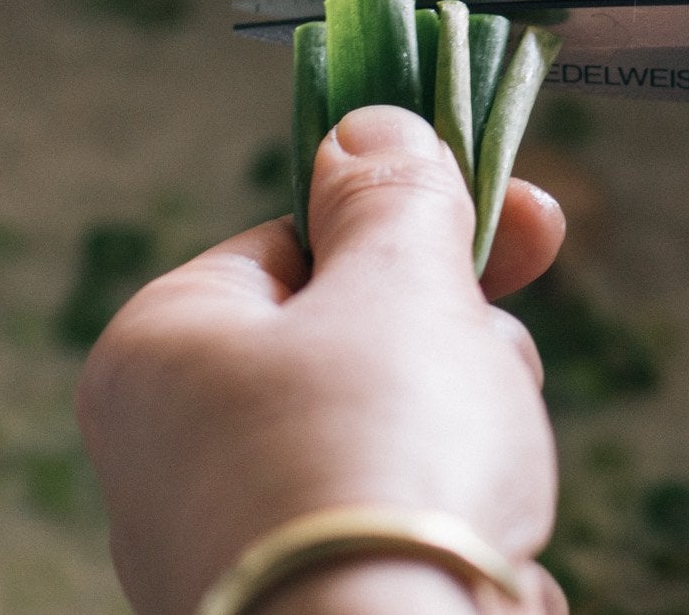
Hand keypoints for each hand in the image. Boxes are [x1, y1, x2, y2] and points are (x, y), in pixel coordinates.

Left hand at [77, 105, 568, 614]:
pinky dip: (448, 537)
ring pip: (386, 447)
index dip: (415, 228)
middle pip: (350, 347)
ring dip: (467, 441)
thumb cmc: (378, 454)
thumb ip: (390, 192)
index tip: (527, 223)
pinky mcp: (290, 610)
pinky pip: (389, 541)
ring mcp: (224, 546)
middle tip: (500, 373)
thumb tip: (367, 123)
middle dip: (454, 348)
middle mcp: (165, 455)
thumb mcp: (400, 283)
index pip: (297, 244)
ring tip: (496, 479)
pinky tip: (486, 559)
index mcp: (161, 348)